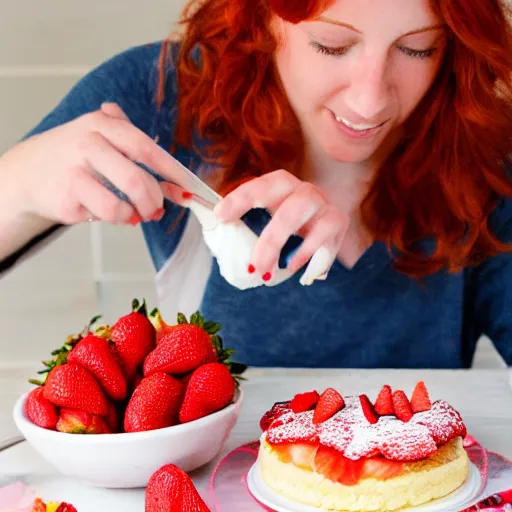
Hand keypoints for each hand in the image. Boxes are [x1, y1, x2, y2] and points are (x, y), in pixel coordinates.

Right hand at [1, 103, 172, 224]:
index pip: (145, 148)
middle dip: (154, 200)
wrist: (27, 171)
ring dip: (137, 214)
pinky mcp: (66, 198)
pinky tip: (111, 213)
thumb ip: (138, 151)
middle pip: (136, 179)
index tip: (188, 186)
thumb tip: (178, 185)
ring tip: (135, 213)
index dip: (171, 170)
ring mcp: (74, 172)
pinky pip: (106, 215)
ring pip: (121, 203)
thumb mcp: (102, 138)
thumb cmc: (75, 157)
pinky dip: (118, 218)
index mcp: (103, 125)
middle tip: (156, 208)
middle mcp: (87, 144)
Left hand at [213, 169, 348, 279]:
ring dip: (295, 250)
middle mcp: (304, 191)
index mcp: (279, 186)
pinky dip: (313, 259)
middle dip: (271, 239)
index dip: (241, 199)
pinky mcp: (338, 223)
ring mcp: (324, 206)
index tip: (220, 216)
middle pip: (291, 207)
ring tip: (273, 273)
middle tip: (254, 267)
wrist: (317, 231)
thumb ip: (225, 217)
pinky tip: (299, 275)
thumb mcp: (253, 219)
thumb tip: (189, 203)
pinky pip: (328, 240)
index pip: (261, 186)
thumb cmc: (278, 224)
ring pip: (315, 221)